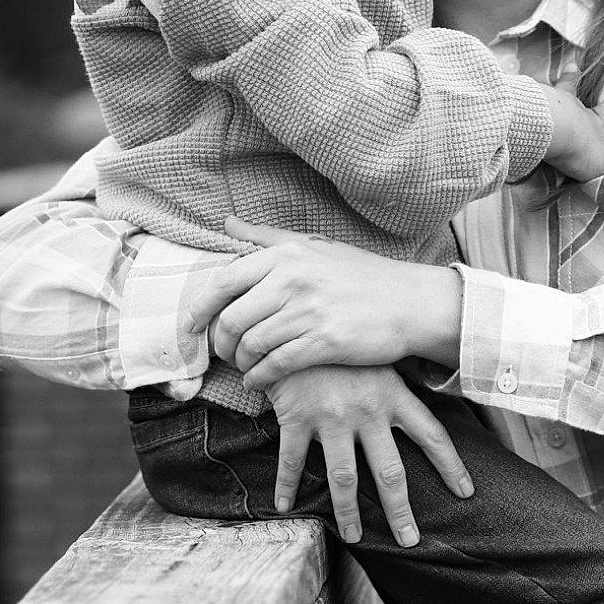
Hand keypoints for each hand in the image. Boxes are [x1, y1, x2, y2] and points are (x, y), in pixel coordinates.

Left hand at [187, 226, 463, 386]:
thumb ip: (268, 236)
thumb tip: (227, 222)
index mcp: (286, 255)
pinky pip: (274, 365)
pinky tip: (261, 382)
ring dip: (241, 363)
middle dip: (220, 343)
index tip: (191, 326)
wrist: (412, 302)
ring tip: (246, 366)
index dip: (199, 309)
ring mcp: (308, 311)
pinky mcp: (324, 341)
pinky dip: (260, 378)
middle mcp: (293, 279)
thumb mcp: (316, 246)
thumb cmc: (363, 275)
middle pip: (230, 319)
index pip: (223, 282)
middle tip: (225, 353)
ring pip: (250, 344)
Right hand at [264, 363, 472, 545]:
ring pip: (345, 478)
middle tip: (409, 539)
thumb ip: (399, 387)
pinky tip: (285, 506)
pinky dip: (286, 486)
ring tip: (354, 537)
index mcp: (394, 395)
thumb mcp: (380, 359)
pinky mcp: (297, 417)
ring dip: (349, 513)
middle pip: (390, 472)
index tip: (465, 493)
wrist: (296, 322)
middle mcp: (368, 410)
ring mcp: (332, 416)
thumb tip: (424, 409)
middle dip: (400, 510)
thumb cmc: (344, 344)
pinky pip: (292, 460)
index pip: (432, 436)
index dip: (451, 466)